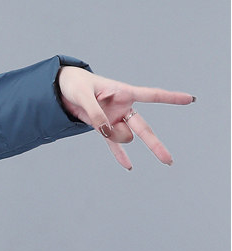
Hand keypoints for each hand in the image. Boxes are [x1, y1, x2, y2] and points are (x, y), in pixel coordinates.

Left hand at [57, 66, 194, 169]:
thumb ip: (95, 114)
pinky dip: (120, 154)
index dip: (171, 98)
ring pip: (122, 136)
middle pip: (144, 128)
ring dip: (112, 136)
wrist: (60, 87)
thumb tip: (106, 133)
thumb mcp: (83, 96)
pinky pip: (113, 144)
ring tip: (95, 121)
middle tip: (168, 160)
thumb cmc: (75, 84)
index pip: (152, 95)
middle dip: (154, 145)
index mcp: (122, 92)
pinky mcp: (103, 127)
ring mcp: (114, 118)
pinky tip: (128, 166)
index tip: (190, 99)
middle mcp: (122, 107)